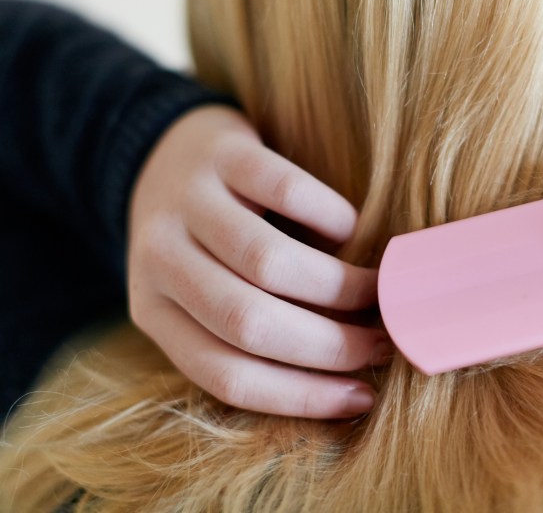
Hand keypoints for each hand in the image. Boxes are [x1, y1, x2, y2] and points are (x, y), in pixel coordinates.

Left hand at [128, 105, 387, 417]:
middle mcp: (159, 259)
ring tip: (375, 292)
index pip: (225, 373)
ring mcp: (187, 201)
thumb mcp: (200, 292)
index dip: (300, 394)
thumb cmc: (200, 240)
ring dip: (337, 286)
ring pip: (267, 262)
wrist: (165, 152)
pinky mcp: (223, 153)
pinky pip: (285, 189)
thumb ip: (246, 332)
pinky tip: (350, 230)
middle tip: (381, 345)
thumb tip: (343, 376)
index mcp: (153, 311)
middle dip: (328, 345)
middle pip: (248, 323)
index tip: (361, 398)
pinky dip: (330, 217)